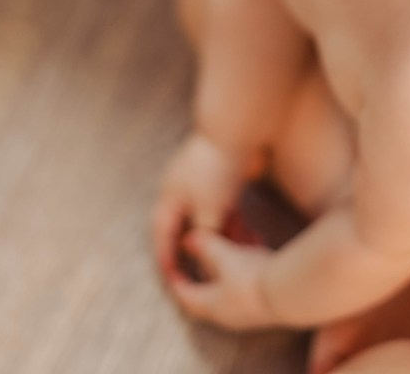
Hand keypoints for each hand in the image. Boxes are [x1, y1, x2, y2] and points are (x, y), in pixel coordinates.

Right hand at [153, 131, 249, 280]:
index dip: (166, 258)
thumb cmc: (217, 167)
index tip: (173, 280)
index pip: (162, 234)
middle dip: (195, 252)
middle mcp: (183, 190)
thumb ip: (205, 239)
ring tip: (232, 259)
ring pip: (208, 221)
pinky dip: (232, 226)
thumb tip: (205, 263)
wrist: (238, 130)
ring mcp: (203, 184)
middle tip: (202, 275)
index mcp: (170, 196)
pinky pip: (224, 210)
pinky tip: (246, 239)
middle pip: (186, 229)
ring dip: (219, 240)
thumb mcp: (209, 209)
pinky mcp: (223, 180)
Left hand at [168, 228, 278, 330]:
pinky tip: (256, 240)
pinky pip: (250, 280)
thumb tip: (186, 238)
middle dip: (205, 268)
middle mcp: (228, 313)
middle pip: (209, 291)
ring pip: (231, 283)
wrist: (290, 291)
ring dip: (229, 262)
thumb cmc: (251, 276)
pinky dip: (248, 262)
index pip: (186, 296)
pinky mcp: (267, 301)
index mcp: (212, 305)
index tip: (172, 268)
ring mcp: (249, 310)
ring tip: (233, 239)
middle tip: (201, 252)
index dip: (177, 281)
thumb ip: (204, 245)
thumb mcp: (223, 255)